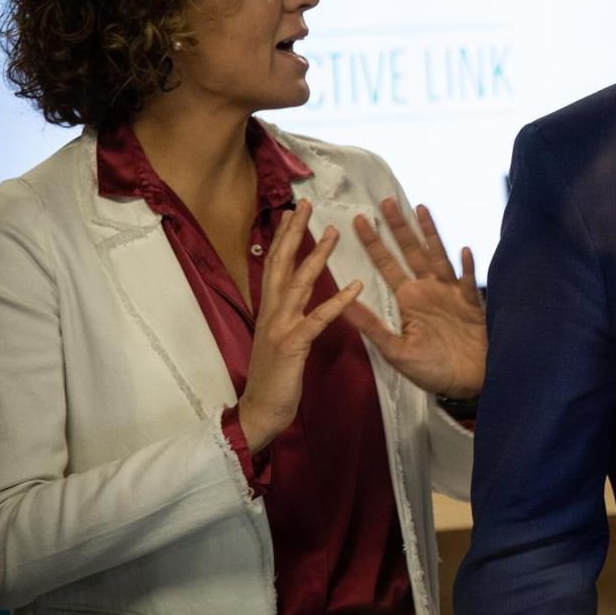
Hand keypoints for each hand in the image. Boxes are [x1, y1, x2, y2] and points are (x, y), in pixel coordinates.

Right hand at [238, 199, 363, 452]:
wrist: (261, 410)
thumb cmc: (275, 376)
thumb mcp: (278, 337)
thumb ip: (284, 313)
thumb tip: (292, 291)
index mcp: (269, 309)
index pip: (274, 264)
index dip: (283, 236)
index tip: (293, 211)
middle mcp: (271, 312)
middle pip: (280, 264)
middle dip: (293, 233)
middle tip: (305, 204)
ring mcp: (279, 327)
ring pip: (298, 284)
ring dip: (316, 258)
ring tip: (333, 234)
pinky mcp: (293, 345)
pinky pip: (318, 319)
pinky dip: (337, 301)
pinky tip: (355, 286)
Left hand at [344, 198, 486, 398]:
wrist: (468, 381)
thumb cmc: (433, 369)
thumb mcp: (396, 351)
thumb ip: (372, 327)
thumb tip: (341, 305)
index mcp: (408, 300)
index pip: (386, 265)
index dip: (373, 243)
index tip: (358, 221)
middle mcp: (428, 290)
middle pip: (411, 251)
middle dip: (398, 227)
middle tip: (385, 202)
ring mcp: (451, 293)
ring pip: (438, 256)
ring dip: (430, 234)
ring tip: (420, 209)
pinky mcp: (472, 302)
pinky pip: (469, 281)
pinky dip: (466, 267)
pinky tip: (463, 249)